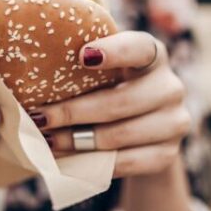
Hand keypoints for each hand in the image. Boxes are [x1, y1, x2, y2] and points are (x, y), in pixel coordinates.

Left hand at [28, 31, 190, 177]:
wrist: (145, 124)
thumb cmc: (111, 83)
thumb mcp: (104, 66)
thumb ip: (84, 58)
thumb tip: (35, 58)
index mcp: (153, 53)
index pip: (139, 47)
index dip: (114, 51)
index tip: (82, 56)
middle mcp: (170, 86)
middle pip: (120, 101)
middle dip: (74, 112)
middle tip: (39, 117)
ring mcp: (174, 122)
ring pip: (119, 135)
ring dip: (76, 140)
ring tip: (46, 139)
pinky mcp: (168, 154)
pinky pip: (126, 162)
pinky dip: (92, 161)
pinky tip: (66, 158)